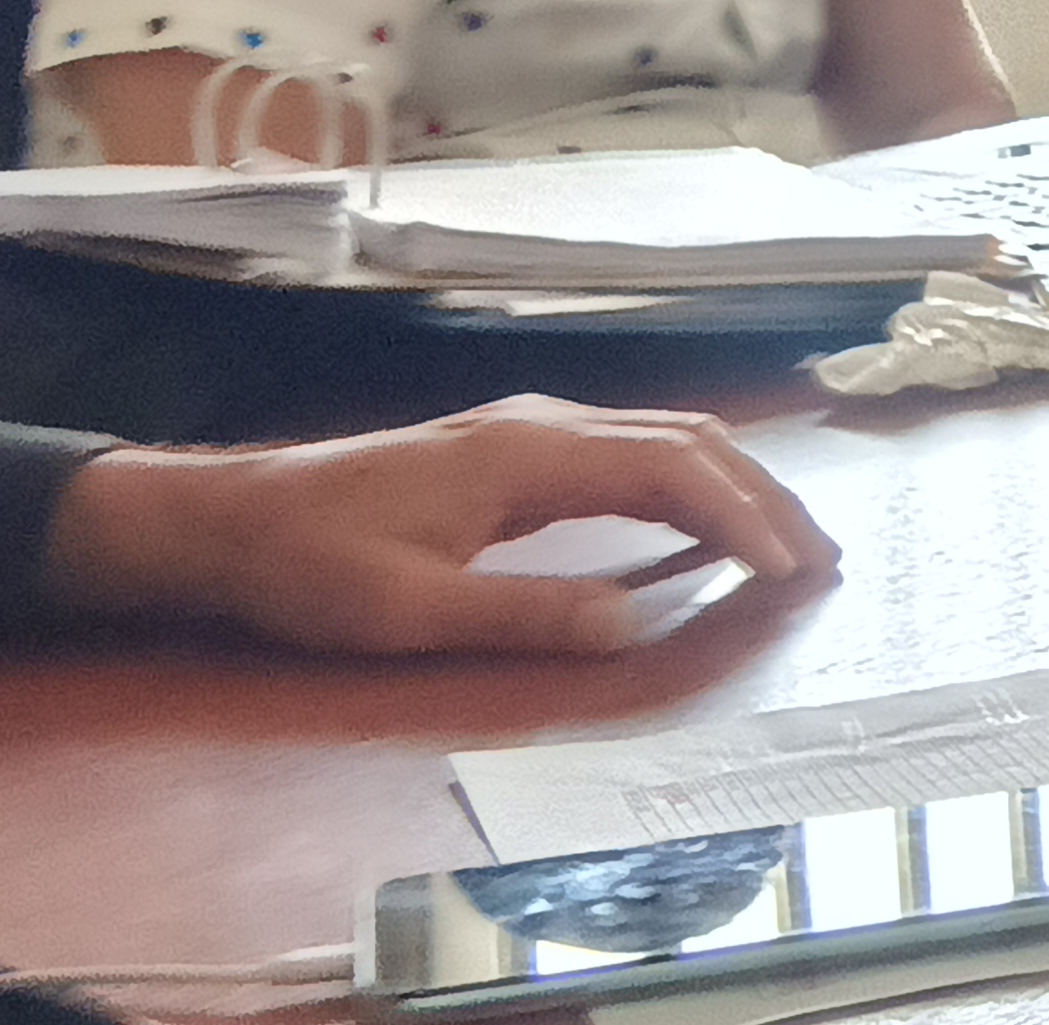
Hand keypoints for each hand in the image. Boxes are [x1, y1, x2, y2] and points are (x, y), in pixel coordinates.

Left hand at [41, 394, 841, 655]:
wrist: (226, 522)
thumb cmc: (308, 568)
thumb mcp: (409, 611)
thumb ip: (525, 614)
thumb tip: (636, 622)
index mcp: (525, 453)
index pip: (669, 471)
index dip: (744, 518)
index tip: (793, 573)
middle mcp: (539, 425)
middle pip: (685, 442)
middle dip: (765, 497)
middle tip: (823, 562)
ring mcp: (526, 432)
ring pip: (662, 438)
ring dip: (735, 485)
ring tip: (787, 544)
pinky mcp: (512, 452)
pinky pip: (628, 452)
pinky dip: (689, 483)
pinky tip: (703, 523)